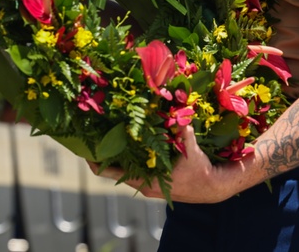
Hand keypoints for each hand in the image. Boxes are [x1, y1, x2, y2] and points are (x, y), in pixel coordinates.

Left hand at [90, 125, 255, 202]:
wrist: (214, 188)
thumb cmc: (201, 172)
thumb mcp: (191, 151)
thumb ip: (182, 132)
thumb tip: (177, 110)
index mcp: (147, 181)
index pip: (110, 173)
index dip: (95, 160)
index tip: (83, 146)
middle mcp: (144, 185)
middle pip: (115, 169)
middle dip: (105, 152)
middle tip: (94, 132)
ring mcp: (149, 184)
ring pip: (126, 168)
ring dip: (118, 153)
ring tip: (108, 133)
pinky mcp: (156, 180)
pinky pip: (137, 167)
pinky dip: (131, 155)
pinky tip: (130, 140)